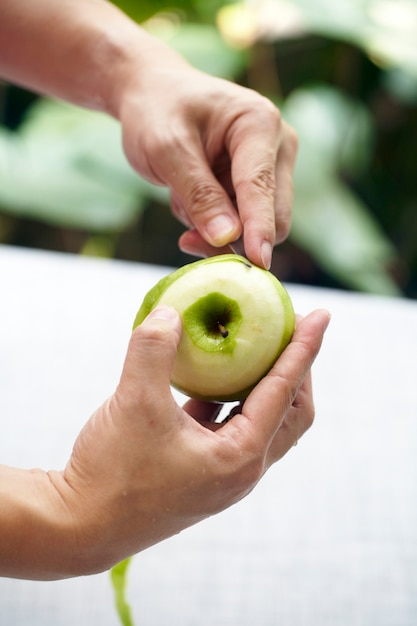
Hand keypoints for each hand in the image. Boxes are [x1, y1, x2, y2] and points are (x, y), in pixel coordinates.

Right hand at [46, 305, 328, 576]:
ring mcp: (222, 475)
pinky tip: (213, 377)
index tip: (321, 314)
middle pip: (290, 413)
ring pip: (263, 422)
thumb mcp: (133, 401)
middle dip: (298, 371)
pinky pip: (231, 428)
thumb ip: (153, 349)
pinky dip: (232, 399)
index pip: (286, 391)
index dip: (305, 348)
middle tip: (291, 331)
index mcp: (240, 456)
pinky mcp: (201, 472)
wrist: (78, 526)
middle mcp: (240, 470)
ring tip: (257, 349)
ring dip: (266, 385)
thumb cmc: (111, 471)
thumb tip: (170, 311)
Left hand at [112, 47, 297, 268]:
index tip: (259, 263)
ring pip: (256, 226)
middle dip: (232, 235)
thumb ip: (198, 194)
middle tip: (186, 238)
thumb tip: (228, 237)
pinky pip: (242, 225)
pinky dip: (213, 225)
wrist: (153, 95)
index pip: (261, 187)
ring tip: (181, 199)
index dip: (259, 228)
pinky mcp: (257, 187)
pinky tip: (189, 201)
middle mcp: (278, 146)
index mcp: (259, 124)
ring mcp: (271, 168)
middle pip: (272, 215)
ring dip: (216, 229)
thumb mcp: (166, 149)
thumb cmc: (157, 111)